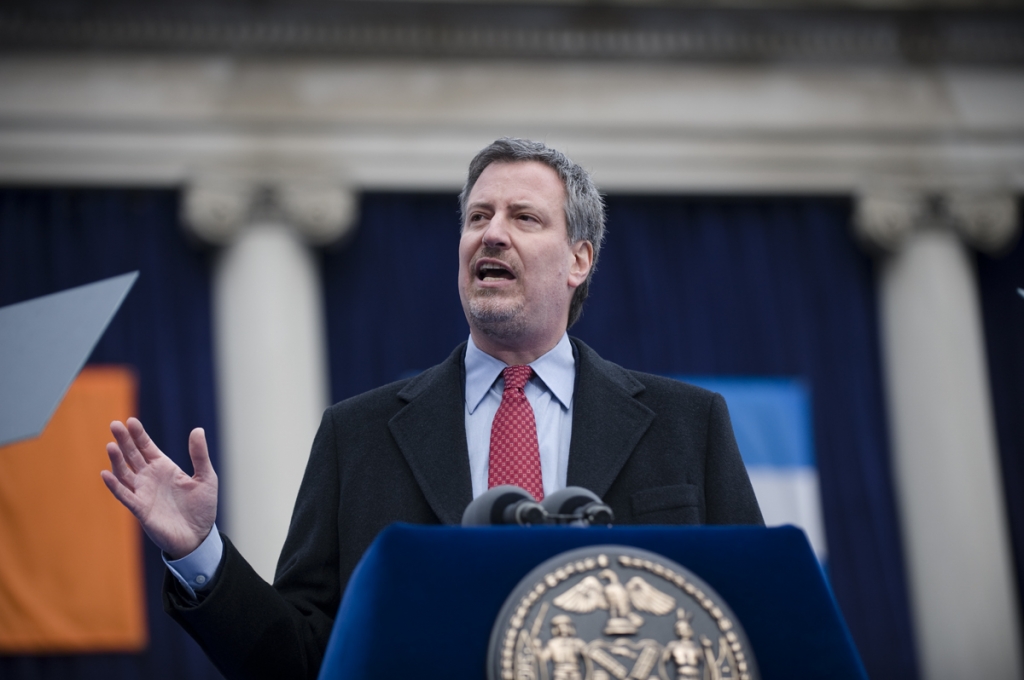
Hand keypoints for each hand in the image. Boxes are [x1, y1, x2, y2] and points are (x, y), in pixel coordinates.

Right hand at [101, 417, 217, 559]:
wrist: (199, 536)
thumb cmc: (202, 507)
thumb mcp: (206, 477)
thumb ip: (199, 455)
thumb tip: (197, 429)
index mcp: (164, 467)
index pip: (146, 447)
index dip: (138, 434)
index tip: (130, 421)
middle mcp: (150, 478)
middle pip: (132, 455)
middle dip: (124, 441)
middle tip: (115, 424)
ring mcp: (143, 493)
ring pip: (125, 473)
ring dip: (117, 460)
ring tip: (111, 445)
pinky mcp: (141, 509)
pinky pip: (125, 496)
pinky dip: (115, 486)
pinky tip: (106, 474)